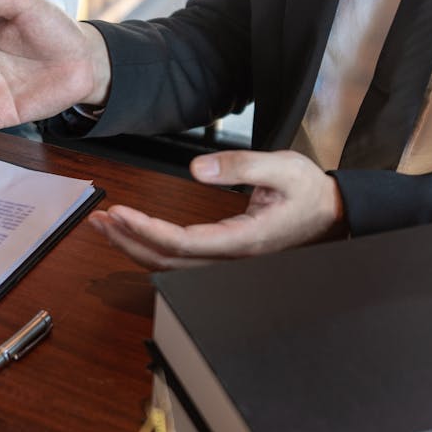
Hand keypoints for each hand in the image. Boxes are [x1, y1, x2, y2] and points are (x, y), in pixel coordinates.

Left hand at [87, 150, 347, 270]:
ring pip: (168, 265)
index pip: (182, 242)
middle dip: (128, 240)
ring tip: (104, 224)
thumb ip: (242, 166)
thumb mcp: (283, 167)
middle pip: (166, 260)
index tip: (120, 212)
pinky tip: (131, 232)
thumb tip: (198, 168)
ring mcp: (224, 263)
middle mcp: (229, 259)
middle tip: (99, 217)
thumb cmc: (310, 192)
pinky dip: (149, 247)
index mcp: (242, 240)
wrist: (333, 215)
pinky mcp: (221, 258)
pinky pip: (177, 260)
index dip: (146, 230)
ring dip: (133, 246)